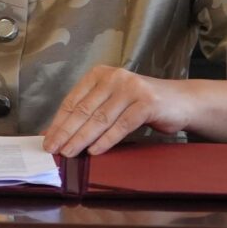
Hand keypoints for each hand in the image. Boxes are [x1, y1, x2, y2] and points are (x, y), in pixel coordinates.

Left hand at [42, 65, 194, 155]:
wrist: (181, 101)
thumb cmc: (141, 104)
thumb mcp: (111, 102)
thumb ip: (88, 113)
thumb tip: (57, 133)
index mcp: (99, 74)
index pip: (72, 101)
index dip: (58, 122)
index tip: (46, 139)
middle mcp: (113, 77)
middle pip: (83, 110)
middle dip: (66, 132)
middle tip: (53, 149)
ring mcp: (131, 88)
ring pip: (100, 118)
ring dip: (82, 138)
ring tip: (69, 153)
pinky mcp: (147, 103)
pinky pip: (121, 125)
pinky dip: (106, 140)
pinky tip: (95, 151)